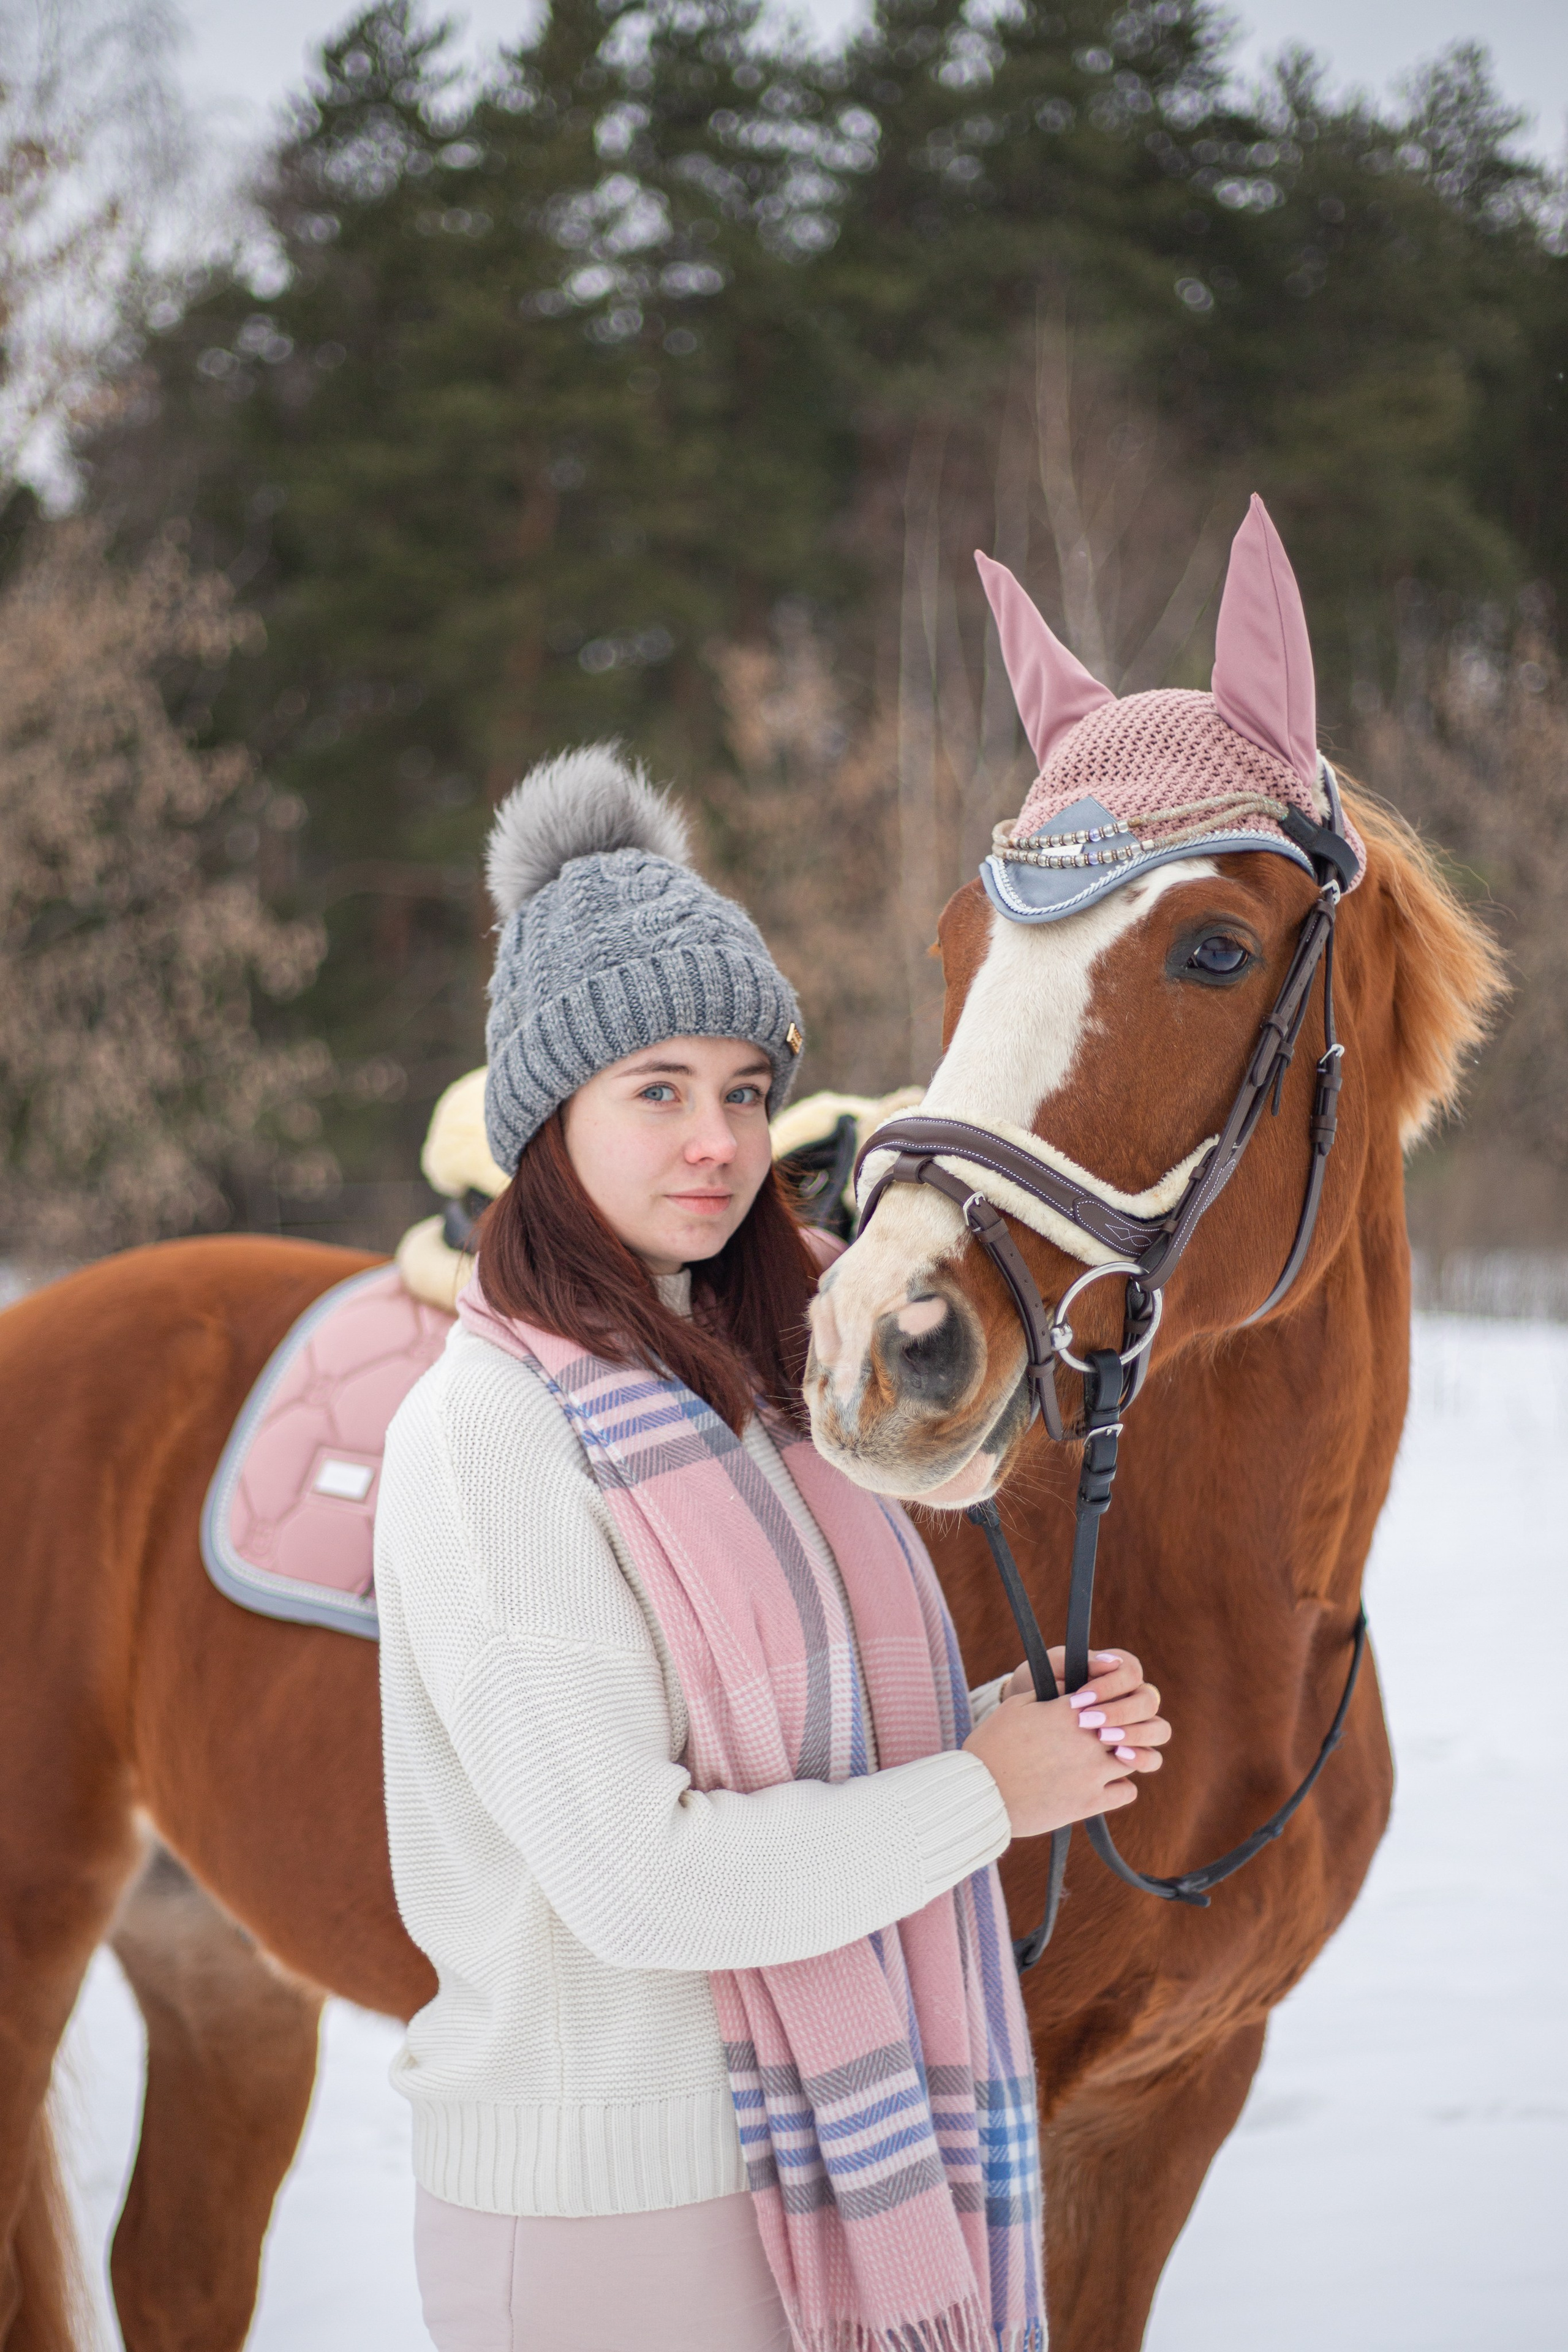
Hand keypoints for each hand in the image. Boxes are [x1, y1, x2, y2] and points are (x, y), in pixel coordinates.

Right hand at [965, 1648, 1169, 1839]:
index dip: (1107, 1701)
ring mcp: (1092, 1772)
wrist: (980, 1793)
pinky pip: (1128, 1791)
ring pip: (1135, 1758)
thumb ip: (1051, 1694)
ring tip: (1106, 1759)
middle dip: (1121, 1727)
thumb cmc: (992, 1746)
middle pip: (1128, 1725)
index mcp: (1068, 1711)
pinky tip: (1103, 1784)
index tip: (1098, 1708)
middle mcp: (1087, 1739)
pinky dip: (1120, 1787)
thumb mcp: (1016, 1706)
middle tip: (1107, 1734)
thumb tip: (1074, 1690)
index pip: (1110, 1695)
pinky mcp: (1090, 1802)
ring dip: (1123, 1756)